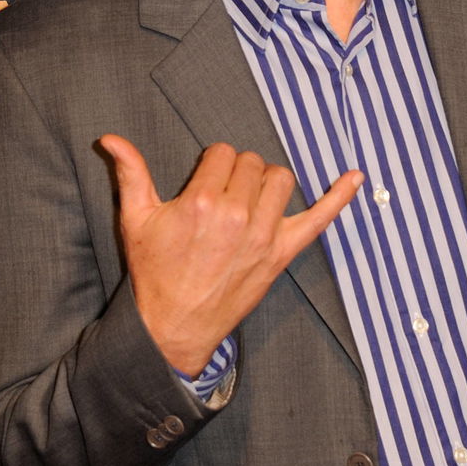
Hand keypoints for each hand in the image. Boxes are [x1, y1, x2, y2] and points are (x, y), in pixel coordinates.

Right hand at [99, 135, 363, 376]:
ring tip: (250, 199)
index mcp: (201, 202)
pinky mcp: (282, 254)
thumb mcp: (135, 220)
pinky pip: (320, 219)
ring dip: (268, 181)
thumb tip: (110, 138)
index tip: (204, 183)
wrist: (173, 327)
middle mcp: (237, 215)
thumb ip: (130, 173)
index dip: (212, 165)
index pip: (222, 153)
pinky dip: (340, 197)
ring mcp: (264, 235)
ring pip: (281, 178)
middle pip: (252, 162)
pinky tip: (356, 177)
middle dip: (237, 172)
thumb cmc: (155, 272)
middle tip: (222, 196)